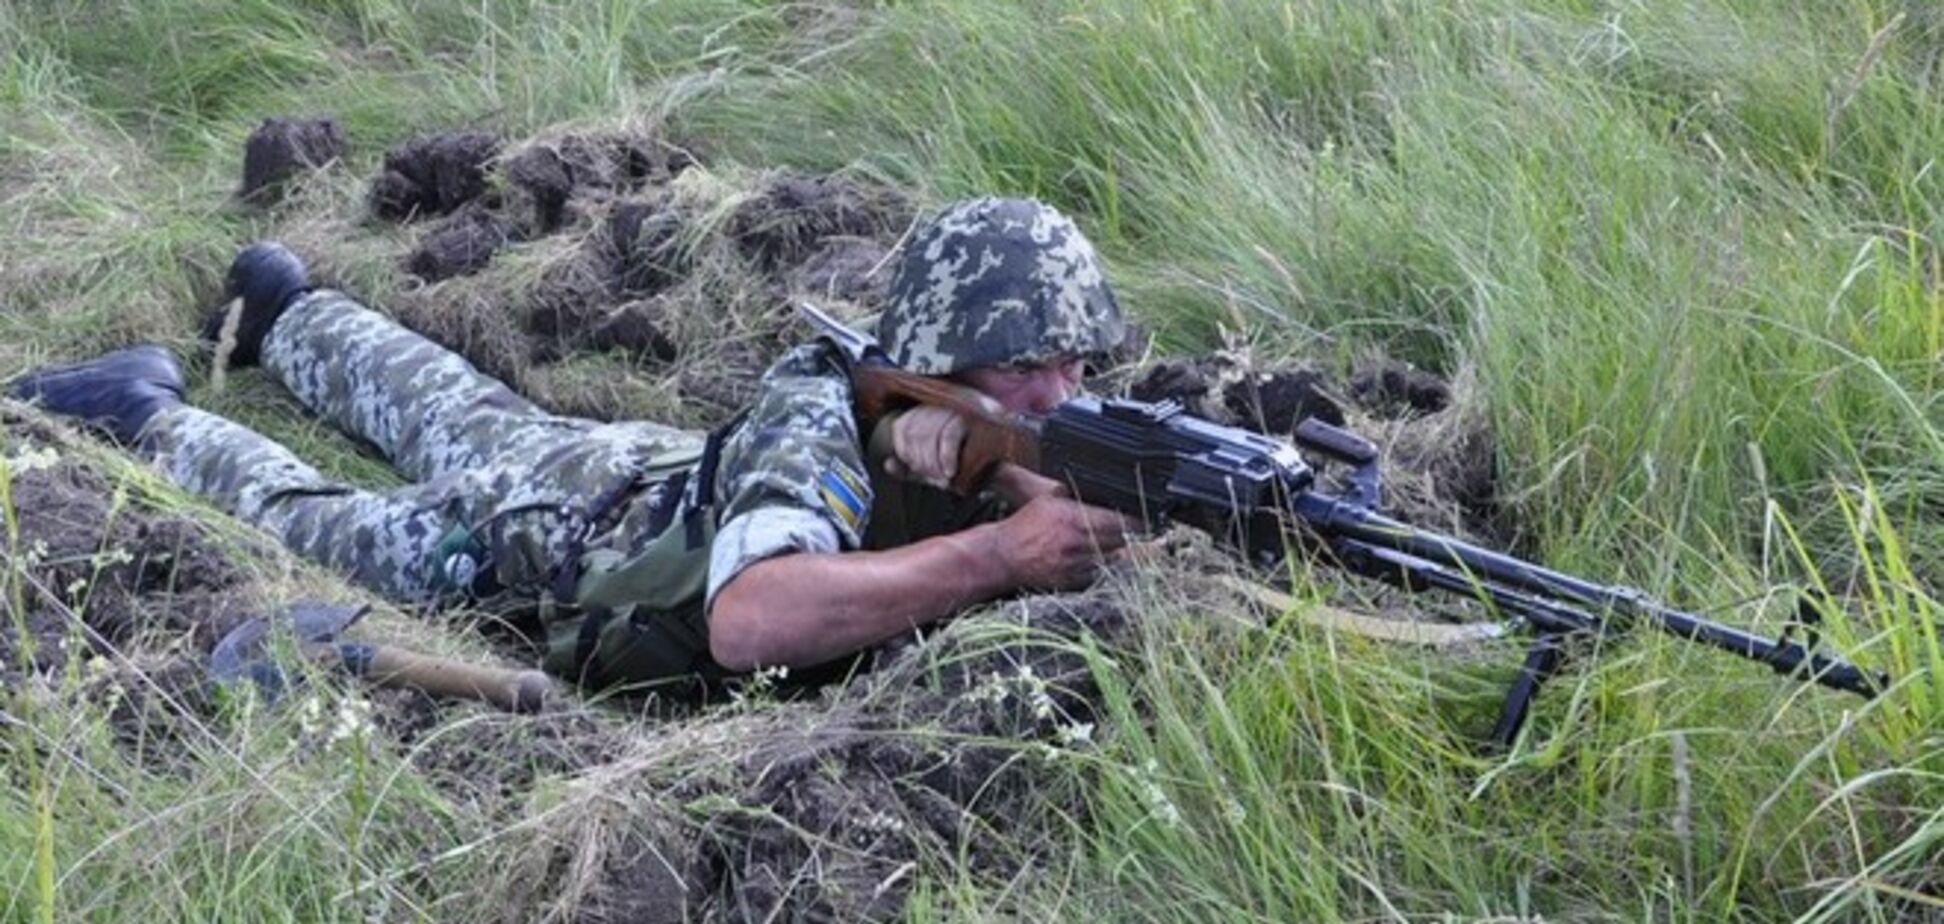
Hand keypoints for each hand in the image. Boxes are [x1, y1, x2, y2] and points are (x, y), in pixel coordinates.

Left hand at [883, 406, 966, 489]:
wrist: (1000, 465)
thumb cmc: (967, 464)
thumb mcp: (932, 467)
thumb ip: (909, 468)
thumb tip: (888, 464)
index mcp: (926, 411)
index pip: (902, 426)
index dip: (904, 450)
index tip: (913, 467)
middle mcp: (939, 405)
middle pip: (915, 433)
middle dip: (921, 462)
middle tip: (932, 478)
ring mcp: (955, 408)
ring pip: (930, 435)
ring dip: (933, 463)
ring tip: (942, 478)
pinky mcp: (971, 416)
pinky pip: (949, 436)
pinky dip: (946, 458)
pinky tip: (949, 472)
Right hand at [993, 495, 1137, 590]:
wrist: (1004, 556)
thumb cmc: (1025, 524)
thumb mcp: (1050, 499)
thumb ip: (1077, 496)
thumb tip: (1101, 490)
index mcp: (1075, 518)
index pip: (1120, 520)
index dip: (1139, 520)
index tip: (1149, 519)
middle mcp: (1079, 543)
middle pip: (1121, 540)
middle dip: (1131, 535)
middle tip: (1140, 530)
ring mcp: (1077, 565)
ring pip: (1113, 558)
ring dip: (1118, 551)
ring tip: (1118, 544)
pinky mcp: (1073, 582)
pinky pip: (1098, 573)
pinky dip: (1102, 566)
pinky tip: (1097, 559)